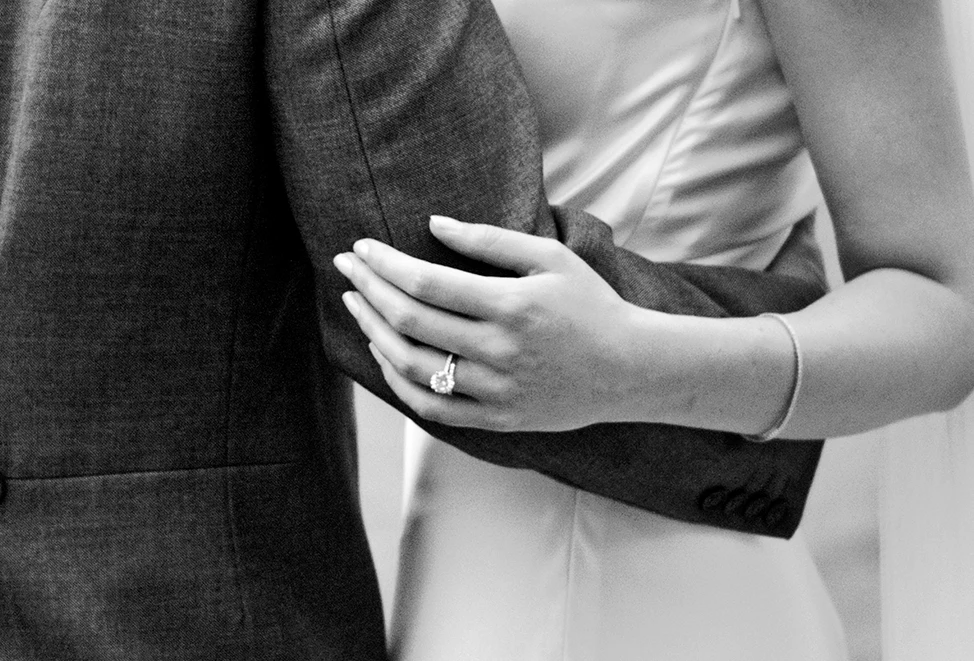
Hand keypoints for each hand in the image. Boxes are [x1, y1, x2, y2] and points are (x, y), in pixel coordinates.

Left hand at [333, 215, 653, 431]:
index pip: (426, 282)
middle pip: (410, 321)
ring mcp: (496, 390)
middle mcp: (499, 351)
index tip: (361, 248)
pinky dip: (398, 381)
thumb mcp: (550, 258)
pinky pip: (431, 407)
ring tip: (357, 306)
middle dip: (368, 290)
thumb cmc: (590, 304)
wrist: (630, 369)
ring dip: (374, 333)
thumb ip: (489, 240)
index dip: (384, 264)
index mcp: (512, 305)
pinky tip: (384, 353)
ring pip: (412, 366)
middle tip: (345, 267)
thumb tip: (432, 222)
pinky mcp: (497, 418)